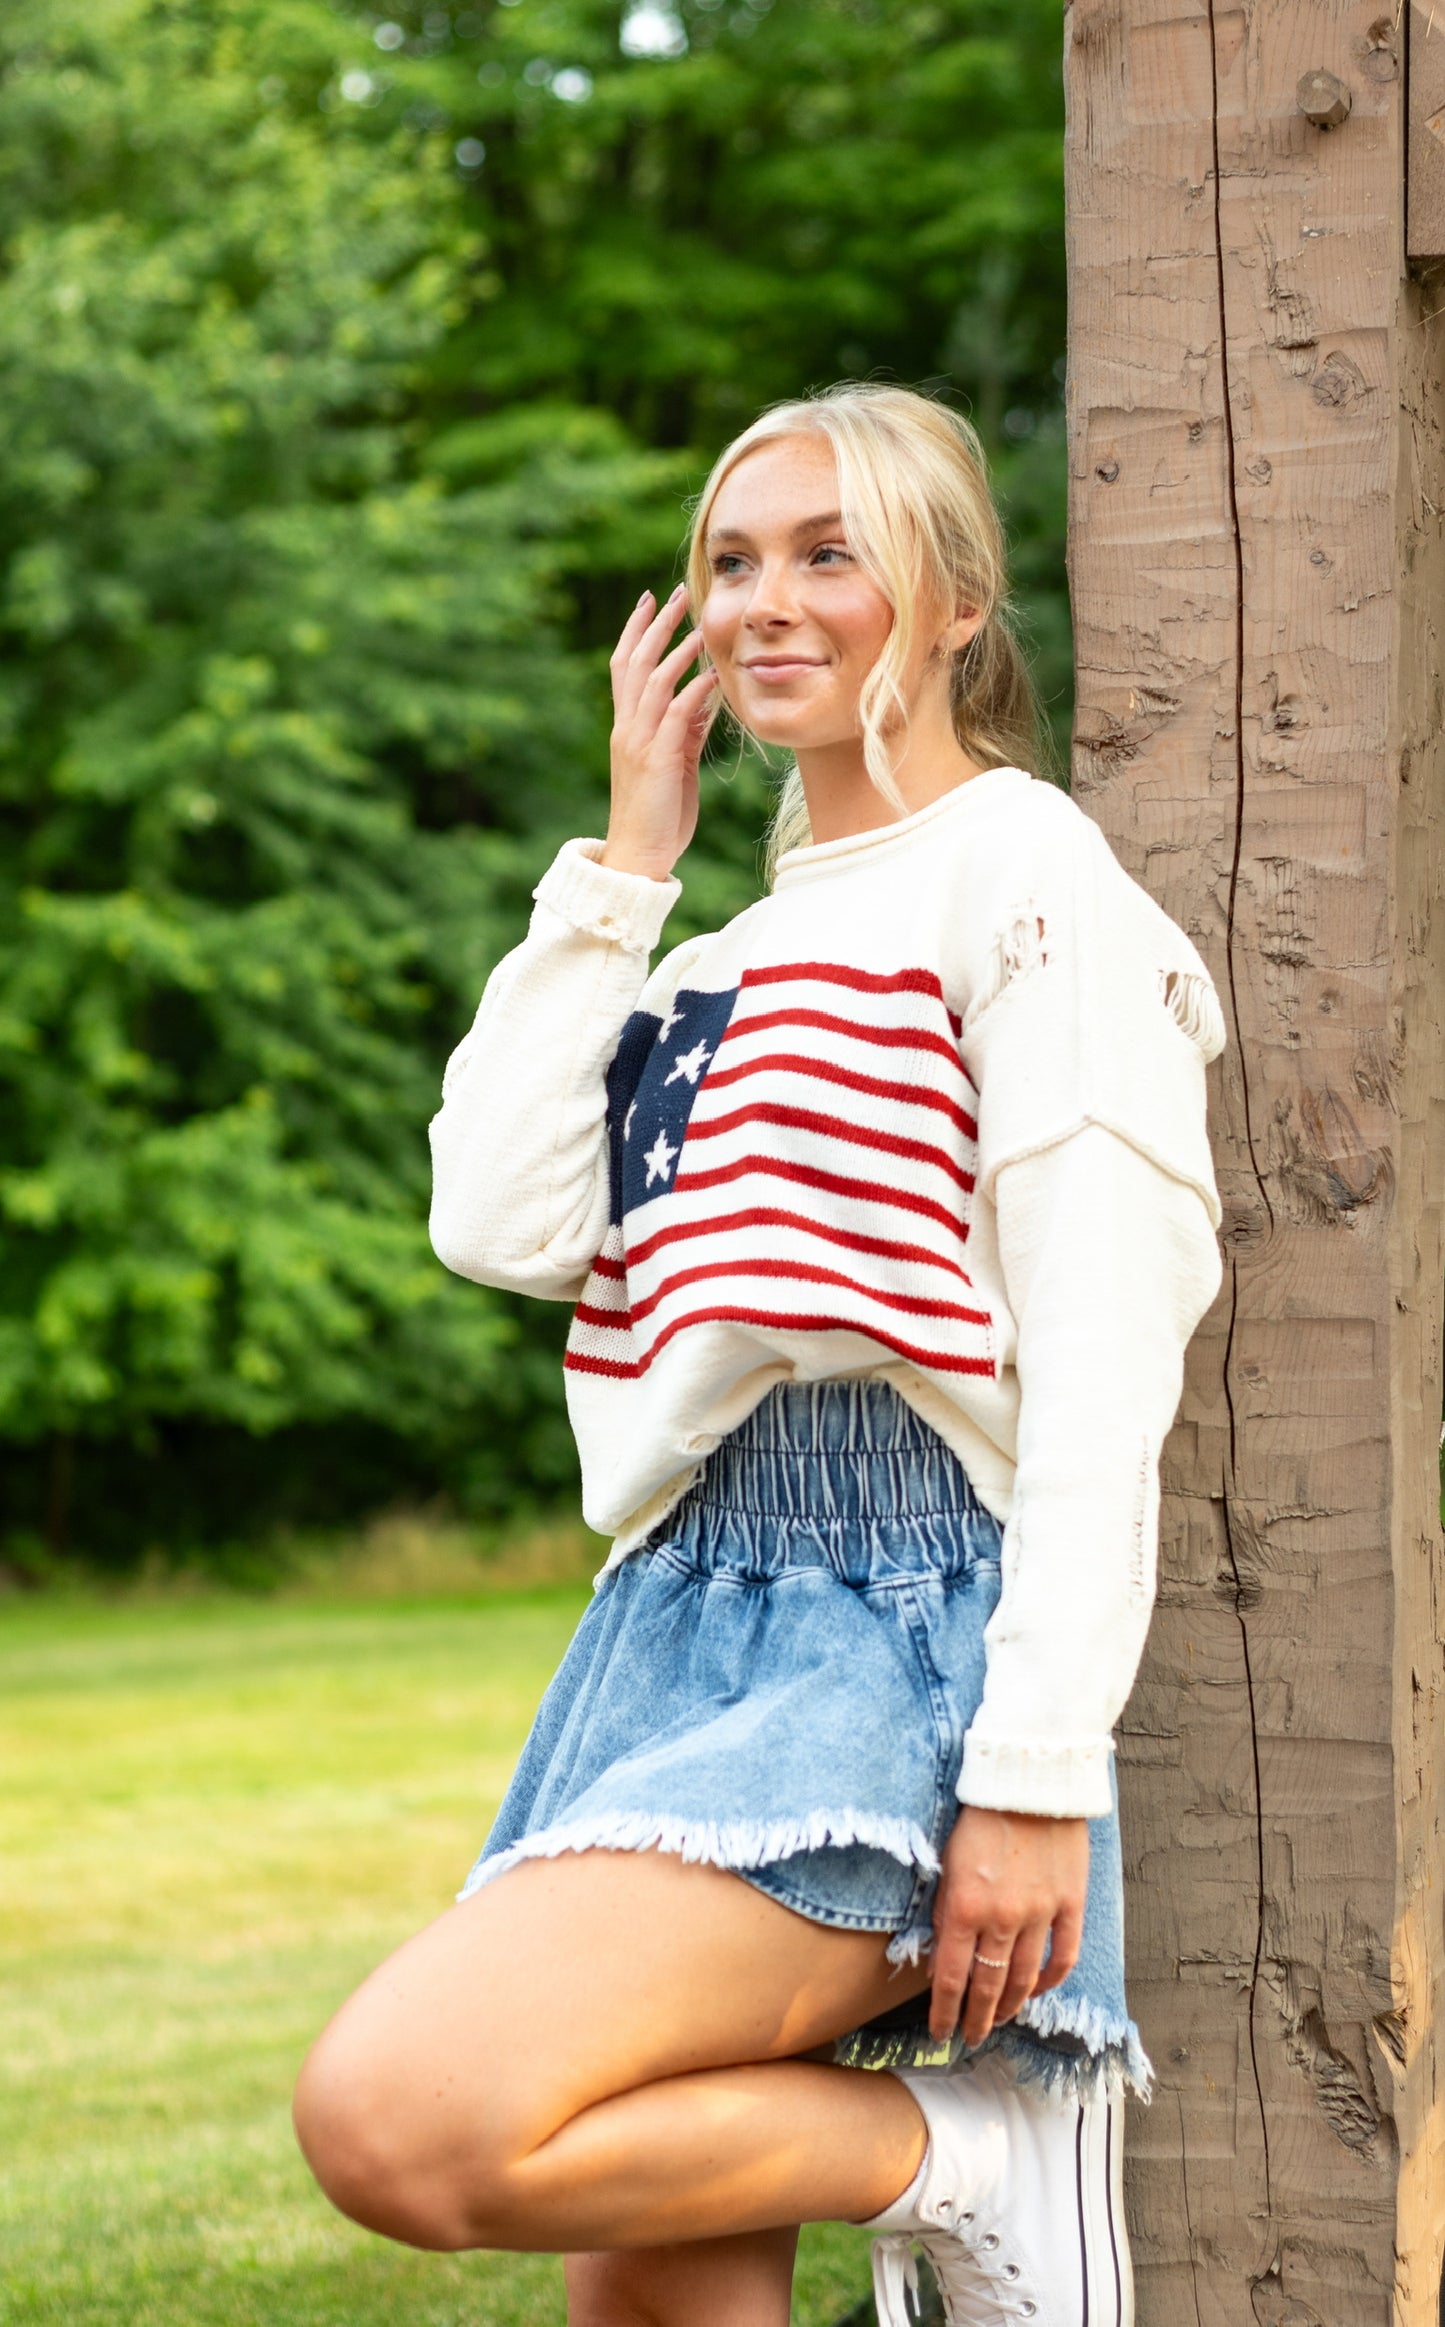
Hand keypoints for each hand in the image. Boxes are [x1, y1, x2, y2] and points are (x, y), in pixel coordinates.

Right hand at [599, 585, 719, 881]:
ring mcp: (639, 743)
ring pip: (653, 682)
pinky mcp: (658, 761)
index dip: (636, 631)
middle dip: (655, 625)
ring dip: (677, 651)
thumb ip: (685, 730)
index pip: (624, 667)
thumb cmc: (658, 816)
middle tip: (675, 592)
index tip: (650, 600)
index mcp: (627, 728)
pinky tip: (714, 675)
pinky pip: (677, 716)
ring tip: (699, 625)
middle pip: (634, 663)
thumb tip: (704, 697)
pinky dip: (695, 692)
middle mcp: (627, 729)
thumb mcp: (673, 765)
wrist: (638, 857)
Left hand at [927, 1806, 1087, 2049]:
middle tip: (971, 2038)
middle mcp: (1002, 1918)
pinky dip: (1051, 1980)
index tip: (941, 2032)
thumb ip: (944, 1911)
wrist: (1029, 1778)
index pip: (951, 1977)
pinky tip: (1038, 1989)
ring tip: (1001, 2020)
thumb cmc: (979, 1815)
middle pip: (988, 1986)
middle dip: (977, 2019)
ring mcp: (1040, 1913)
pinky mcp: (1071, 1903)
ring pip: (1024, 1978)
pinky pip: (1064, 1955)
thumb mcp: (946, 1861)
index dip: (944, 2011)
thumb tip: (940, 1958)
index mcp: (964, 1906)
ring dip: (1011, 2006)